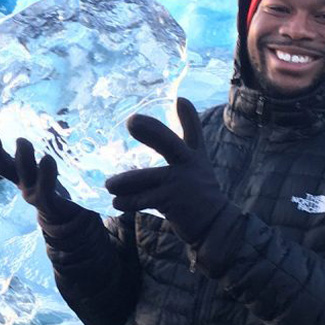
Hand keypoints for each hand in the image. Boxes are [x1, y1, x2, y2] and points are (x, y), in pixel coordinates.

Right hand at [0, 130, 80, 221]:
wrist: (67, 226)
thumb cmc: (52, 194)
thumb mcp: (38, 175)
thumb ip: (29, 160)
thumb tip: (12, 146)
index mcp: (20, 176)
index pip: (0, 163)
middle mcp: (24, 184)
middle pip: (5, 168)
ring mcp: (35, 195)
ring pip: (26, 175)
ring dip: (23, 158)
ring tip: (21, 141)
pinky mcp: (50, 204)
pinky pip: (46, 189)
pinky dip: (46, 175)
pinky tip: (47, 159)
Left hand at [105, 98, 225, 243]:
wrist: (215, 224)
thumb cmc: (199, 189)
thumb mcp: (197, 160)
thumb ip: (189, 134)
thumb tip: (180, 100)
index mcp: (194, 154)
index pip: (193, 131)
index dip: (188, 115)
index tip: (180, 100)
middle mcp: (189, 165)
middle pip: (170, 143)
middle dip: (151, 131)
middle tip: (132, 121)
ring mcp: (180, 184)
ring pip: (143, 178)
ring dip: (122, 182)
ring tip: (109, 185)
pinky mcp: (170, 202)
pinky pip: (141, 200)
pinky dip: (126, 201)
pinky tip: (117, 202)